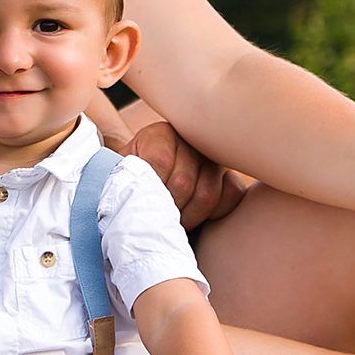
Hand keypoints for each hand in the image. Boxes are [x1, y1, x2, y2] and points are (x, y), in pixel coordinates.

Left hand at [121, 116, 250, 232]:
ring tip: (172, 221)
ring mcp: (214, 157)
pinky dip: (214, 214)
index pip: (159, 162)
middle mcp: (191, 139)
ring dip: (188, 217)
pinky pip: (231, 196)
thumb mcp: (123, 178)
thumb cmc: (133, 186)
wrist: (147, 190)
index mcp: (160, 134)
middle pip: (183, 182)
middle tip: (156, 220)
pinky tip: (196, 215)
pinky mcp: (231, 175)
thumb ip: (129, 181)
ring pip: (207, 194)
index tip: (139, 204)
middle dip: (167, 209)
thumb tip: (139, 198)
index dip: (149, 191)